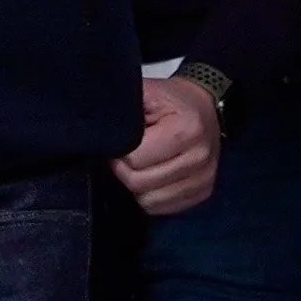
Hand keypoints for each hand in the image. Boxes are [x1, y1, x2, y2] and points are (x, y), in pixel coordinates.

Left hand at [120, 75, 223, 214]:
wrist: (203, 107)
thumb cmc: (171, 100)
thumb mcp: (147, 92)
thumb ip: (123, 108)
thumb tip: (96, 129)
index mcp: (186, 129)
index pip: (135, 158)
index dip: (119, 151)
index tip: (120, 141)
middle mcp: (199, 157)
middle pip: (140, 183)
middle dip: (124, 170)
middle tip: (124, 155)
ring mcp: (204, 178)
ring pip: (150, 201)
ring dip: (137, 187)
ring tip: (139, 166)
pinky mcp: (204, 192)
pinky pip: (163, 208)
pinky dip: (151, 196)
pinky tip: (151, 177)